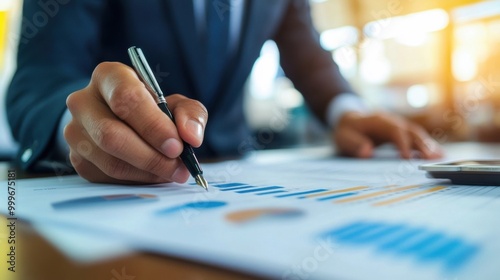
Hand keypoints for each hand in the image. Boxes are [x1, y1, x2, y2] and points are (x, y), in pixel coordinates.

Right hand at [64, 62, 207, 183]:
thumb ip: (191, 114)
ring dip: (147, 173)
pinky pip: (107, 178)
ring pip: (110, 161)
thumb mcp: (176, 104)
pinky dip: (136, 181)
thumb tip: (191, 136)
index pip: (126, 99)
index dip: (153, 126)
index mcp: (108, 76)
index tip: (177, 146)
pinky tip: (153, 175)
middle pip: (111, 135)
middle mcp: (83, 101)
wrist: (124, 122)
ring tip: (172, 172)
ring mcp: (74, 132)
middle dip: (152, 157)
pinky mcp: (77, 159)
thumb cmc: (152, 109)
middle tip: (179, 168)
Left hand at [333, 112, 442, 158]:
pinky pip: (416, 138)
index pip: (395, 130)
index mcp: (378, 121)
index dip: (402, 143)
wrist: (349, 119)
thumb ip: (354, 144)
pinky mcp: (401, 132)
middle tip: (433, 159)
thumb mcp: (343, 137)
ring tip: (440, 158)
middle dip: (422, 144)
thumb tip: (367, 152)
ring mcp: (398, 125)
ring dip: (428, 145)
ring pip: (417, 134)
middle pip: (411, 131)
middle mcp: (392, 121)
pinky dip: (426, 146)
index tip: (406, 158)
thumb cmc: (347, 130)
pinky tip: (436, 156)